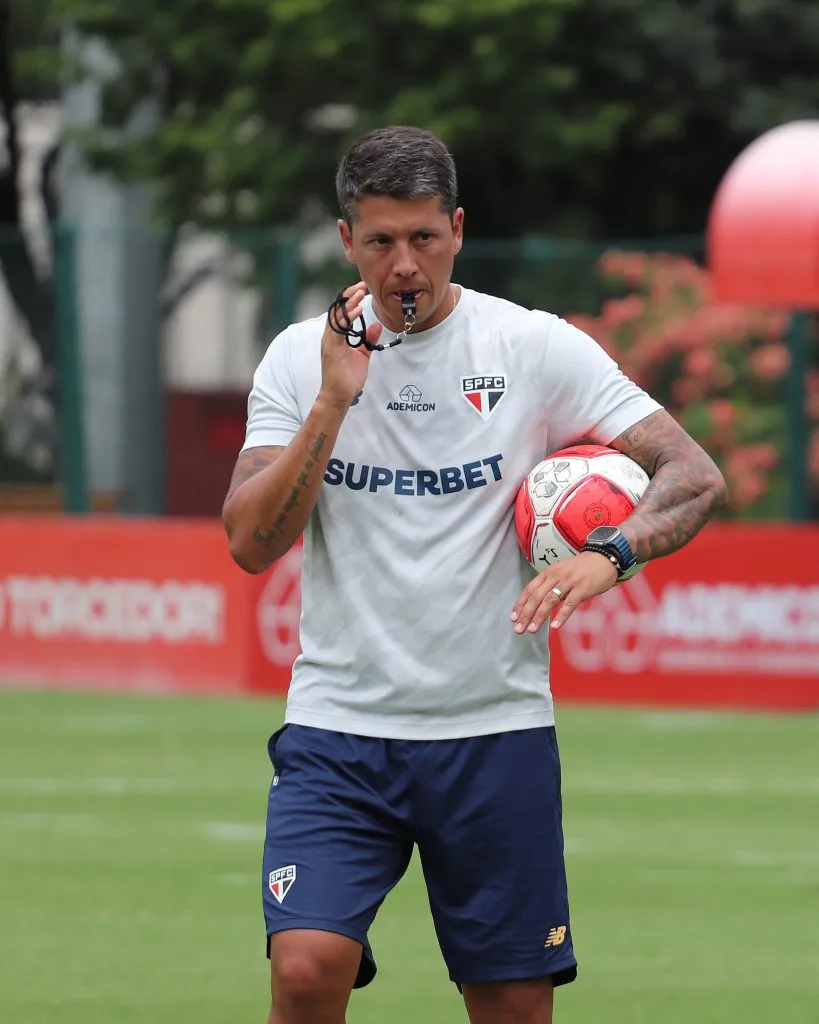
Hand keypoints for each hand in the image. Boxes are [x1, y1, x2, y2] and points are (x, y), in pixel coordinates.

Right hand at [319, 281, 382, 407]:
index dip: (350, 300)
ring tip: (359, 292)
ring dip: (348, 303)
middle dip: (349, 296)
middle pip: (337, 310)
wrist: (339, 396)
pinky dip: (347, 318)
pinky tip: (356, 310)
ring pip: (337, 317)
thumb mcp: (363, 355)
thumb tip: (376, 325)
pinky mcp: (330, 349)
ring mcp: (329, 342)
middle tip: (361, 285)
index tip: (361, 289)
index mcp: (337, 337)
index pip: (342, 313)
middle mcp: (330, 336)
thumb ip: (368, 340)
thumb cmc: (348, 378)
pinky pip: (339, 329)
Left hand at [511, 550, 618, 633]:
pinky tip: (554, 626)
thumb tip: (540, 604)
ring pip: (550, 600)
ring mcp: (569, 582)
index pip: (530, 589)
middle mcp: (556, 576)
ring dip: (539, 616)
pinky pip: (570, 603)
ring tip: (532, 629)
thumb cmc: (582, 568)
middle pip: (536, 596)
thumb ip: (551, 586)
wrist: (604, 557)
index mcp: (549, 572)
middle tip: (518, 628)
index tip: (513, 617)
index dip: (520, 604)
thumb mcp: (562, 573)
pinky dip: (561, 616)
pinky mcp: (583, 588)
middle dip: (526, 613)